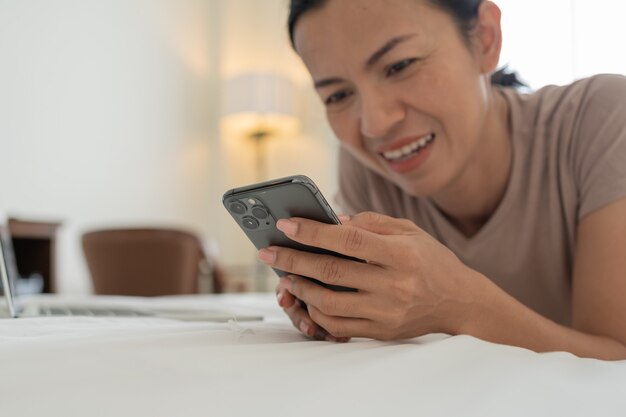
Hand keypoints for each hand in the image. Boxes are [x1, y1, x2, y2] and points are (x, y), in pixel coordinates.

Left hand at [259, 212, 480, 340]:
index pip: (348, 240)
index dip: (313, 232)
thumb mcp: (409, 231)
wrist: (459, 301)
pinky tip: (308, 297)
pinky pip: (338, 325)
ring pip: (329, 303)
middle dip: (293, 260)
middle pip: (331, 271)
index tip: (286, 225)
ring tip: (285, 276)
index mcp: (401, 254)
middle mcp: (393, 285)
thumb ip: (371, 223)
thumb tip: (332, 220)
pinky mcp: (381, 330)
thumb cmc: (431, 261)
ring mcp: (386, 311)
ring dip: (300, 288)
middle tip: (269, 253)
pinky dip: (316, 311)